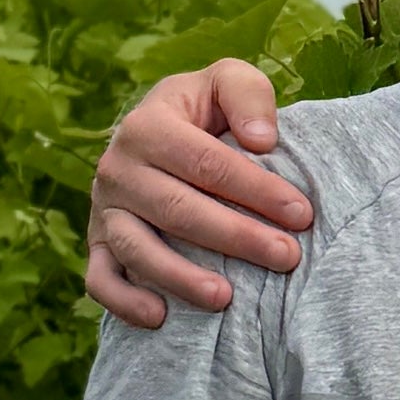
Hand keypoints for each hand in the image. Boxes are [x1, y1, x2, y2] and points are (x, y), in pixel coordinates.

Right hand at [85, 57, 316, 327]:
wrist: (159, 135)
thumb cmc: (207, 113)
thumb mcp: (227, 81)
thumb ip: (247, 94)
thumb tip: (261, 141)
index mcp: (147, 125)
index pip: (206, 162)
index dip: (255, 189)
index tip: (302, 214)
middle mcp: (117, 168)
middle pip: (178, 209)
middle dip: (236, 236)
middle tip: (287, 257)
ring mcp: (103, 210)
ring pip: (136, 248)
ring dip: (180, 277)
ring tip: (226, 299)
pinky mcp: (97, 244)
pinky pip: (100, 279)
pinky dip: (124, 301)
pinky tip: (160, 318)